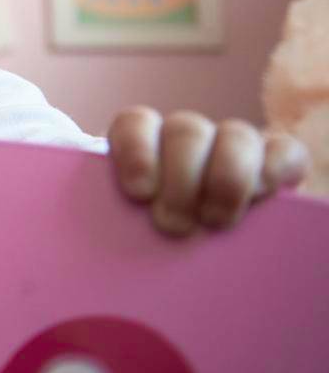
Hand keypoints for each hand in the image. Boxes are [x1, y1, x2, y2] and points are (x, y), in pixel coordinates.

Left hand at [107, 107, 307, 235]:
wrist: (190, 248)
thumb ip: (111, 221)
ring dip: (226, 179)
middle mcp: (186, 137)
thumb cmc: (145, 237)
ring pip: (235, 136)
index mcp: (142, 142)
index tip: (138, 192)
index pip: (134, 124)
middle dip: (181, 178)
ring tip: (213, 221)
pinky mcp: (274, 163)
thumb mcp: (123, 226)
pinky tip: (261, 196)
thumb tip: (89, 246)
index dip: (136, 151)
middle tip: (171, 224)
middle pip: (186, 131)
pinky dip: (274, 169)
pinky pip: (284, 152)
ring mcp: (231, 145)